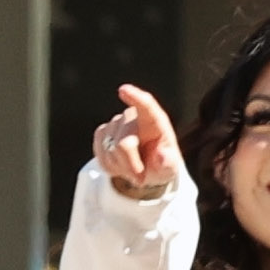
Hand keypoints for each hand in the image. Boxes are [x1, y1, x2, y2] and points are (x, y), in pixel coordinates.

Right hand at [94, 83, 181, 201]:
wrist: (146, 170)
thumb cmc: (161, 164)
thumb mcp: (169, 167)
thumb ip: (168, 163)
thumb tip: (162, 157)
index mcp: (155, 121)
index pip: (146, 106)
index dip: (135, 98)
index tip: (123, 90)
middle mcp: (133, 118)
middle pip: (124, 145)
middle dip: (130, 166)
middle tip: (141, 178)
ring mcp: (115, 124)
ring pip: (110, 152)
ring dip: (121, 168)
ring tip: (133, 169)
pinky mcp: (101, 133)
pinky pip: (100, 155)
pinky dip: (110, 167)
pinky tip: (120, 166)